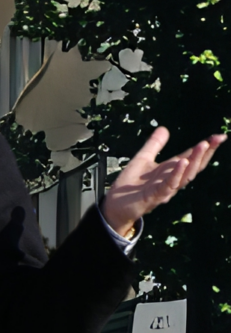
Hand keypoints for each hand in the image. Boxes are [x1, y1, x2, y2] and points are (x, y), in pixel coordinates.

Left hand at [101, 127, 225, 236]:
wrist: (114, 205)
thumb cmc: (129, 184)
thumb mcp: (142, 159)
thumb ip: (153, 145)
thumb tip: (164, 128)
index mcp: (170, 170)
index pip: (191, 157)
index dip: (205, 147)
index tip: (218, 136)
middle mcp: (172, 180)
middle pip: (194, 166)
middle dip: (206, 153)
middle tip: (217, 139)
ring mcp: (165, 189)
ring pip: (186, 176)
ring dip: (195, 160)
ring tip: (203, 145)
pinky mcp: (155, 196)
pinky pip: (169, 185)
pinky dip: (177, 174)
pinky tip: (182, 162)